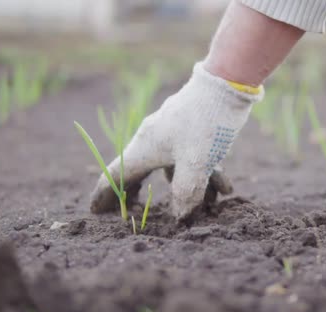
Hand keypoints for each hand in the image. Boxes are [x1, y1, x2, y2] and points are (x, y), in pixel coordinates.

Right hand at [89, 62, 261, 218]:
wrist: (228, 82)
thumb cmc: (206, 124)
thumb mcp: (196, 164)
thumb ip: (187, 193)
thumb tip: (181, 215)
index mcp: (145, 147)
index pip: (117, 175)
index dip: (106, 195)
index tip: (97, 212)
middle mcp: (154, 139)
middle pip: (140, 171)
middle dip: (140, 193)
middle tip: (134, 212)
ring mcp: (174, 132)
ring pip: (174, 167)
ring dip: (188, 187)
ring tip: (206, 206)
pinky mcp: (193, 127)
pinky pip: (192, 157)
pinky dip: (205, 174)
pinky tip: (225, 189)